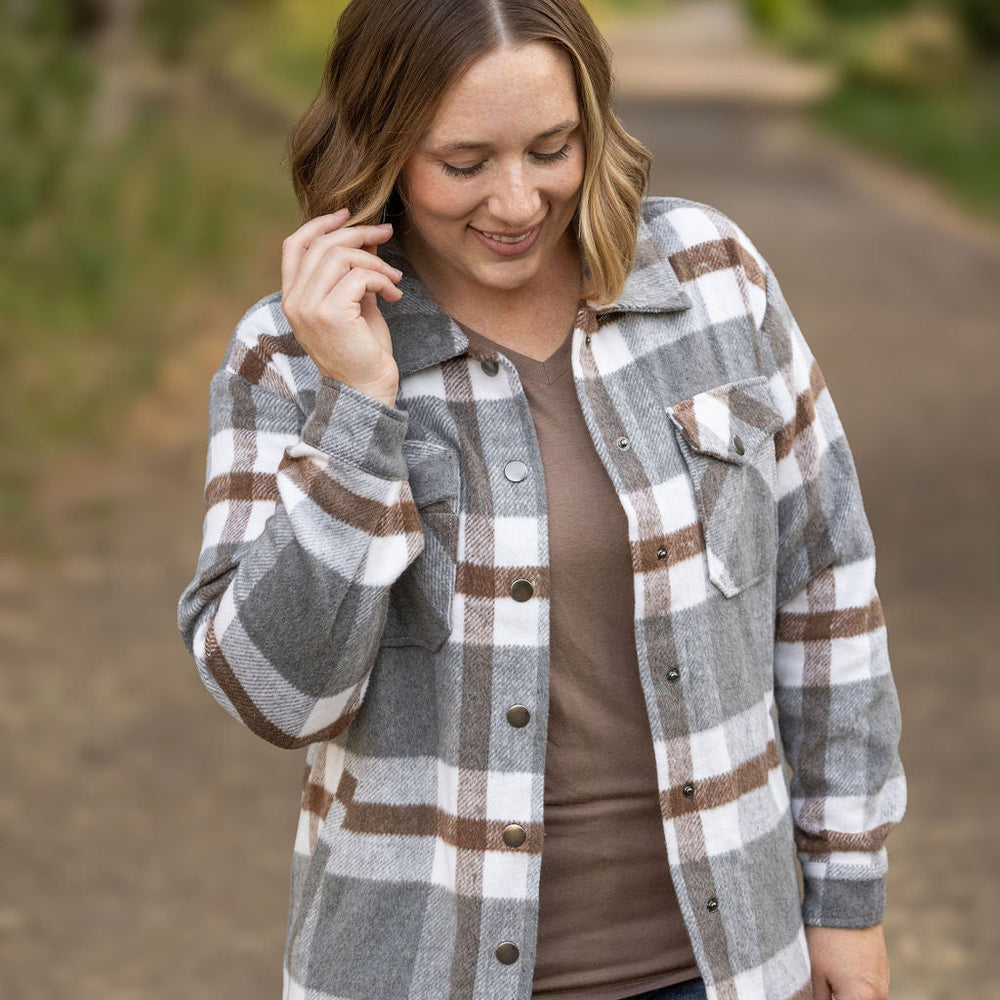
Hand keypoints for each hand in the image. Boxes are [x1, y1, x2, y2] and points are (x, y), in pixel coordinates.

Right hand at [280, 208, 403, 406]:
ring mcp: (308, 307)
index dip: (321, 223)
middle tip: (386, 235)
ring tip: (394, 278)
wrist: (366, 390)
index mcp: (293, 297)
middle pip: (322, 244)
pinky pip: (358, 276)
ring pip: (340, 256)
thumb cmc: (362, 351)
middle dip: (359, 234)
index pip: (295, 244)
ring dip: (374, 260)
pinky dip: (382, 279)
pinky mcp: (329, 314)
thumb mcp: (355, 304)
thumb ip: (353, 272)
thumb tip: (367, 237)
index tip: (349, 214)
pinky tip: (394, 295)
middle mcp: (294, 300)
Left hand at [805, 925, 889, 999]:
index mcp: (859, 999)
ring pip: (866, 998)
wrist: (849, 904)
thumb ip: (821, 998)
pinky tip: (843, 969)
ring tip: (834, 976)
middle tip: (828, 985)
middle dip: (841, 997)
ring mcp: (884, 982)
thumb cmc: (827, 938)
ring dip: (851, 994)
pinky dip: (859, 986)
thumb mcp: (816, 972)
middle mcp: (878, 995)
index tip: (824, 992)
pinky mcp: (885, 969)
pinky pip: (872, 987)